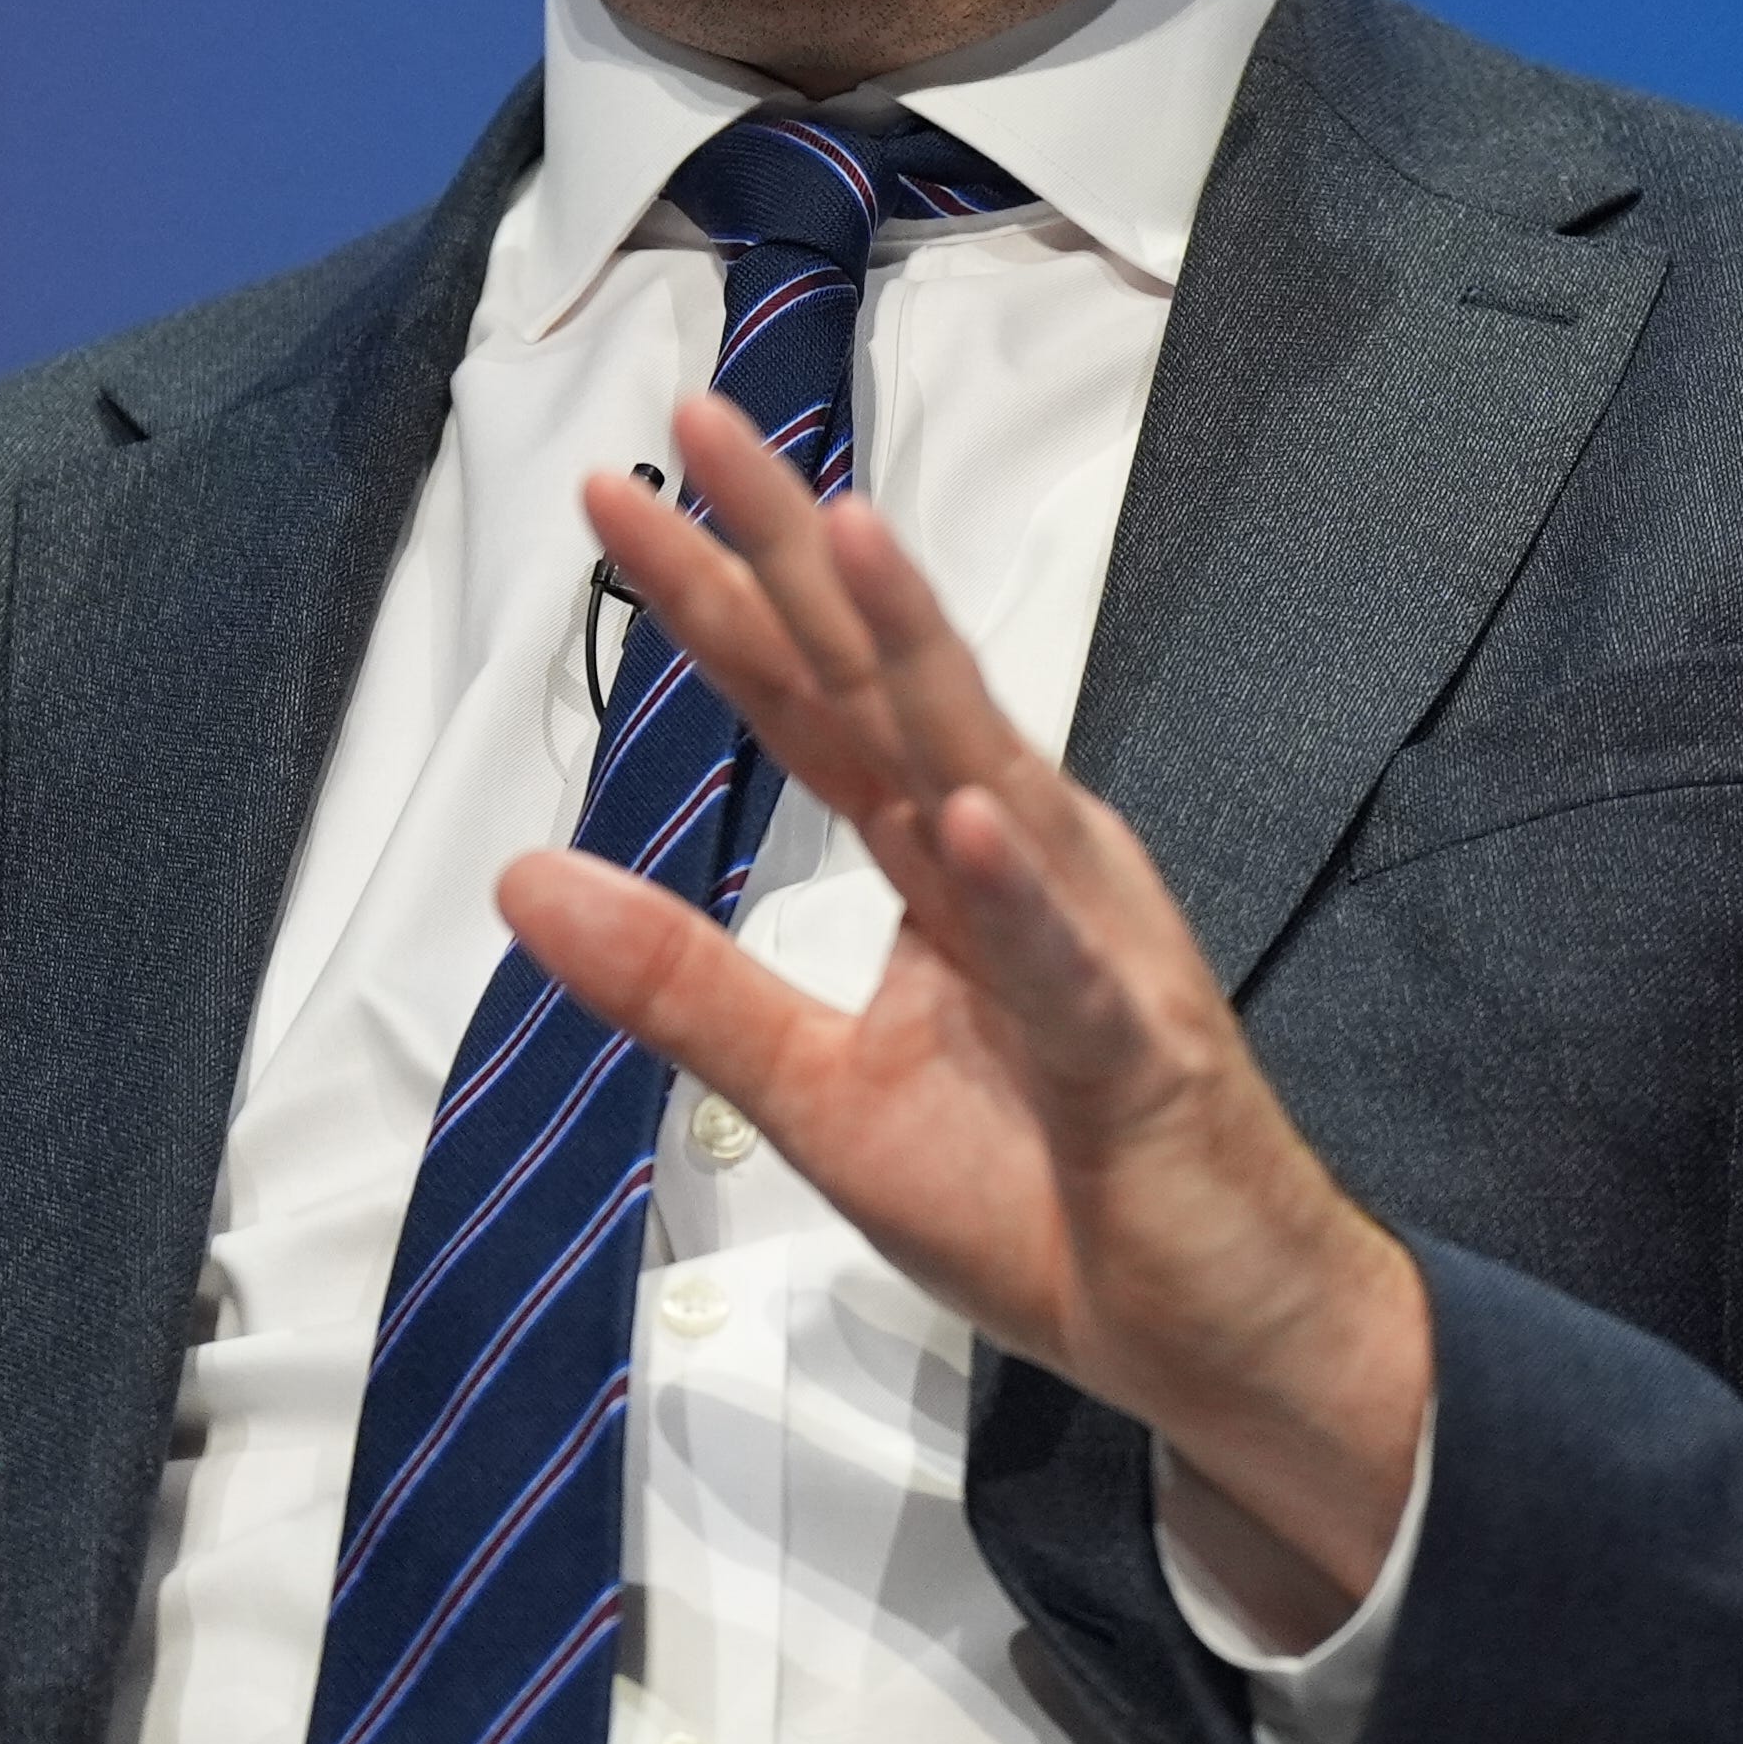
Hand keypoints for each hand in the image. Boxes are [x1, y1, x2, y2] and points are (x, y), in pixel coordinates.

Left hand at [494, 391, 1429, 1640]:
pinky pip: (1062, 968)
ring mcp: (1086, 938)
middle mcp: (1018, 854)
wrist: (1221, 1328)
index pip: (810, 698)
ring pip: (982, 773)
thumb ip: (686, 985)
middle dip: (791, 546)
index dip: (714, 596)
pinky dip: (1013, 899)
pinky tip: (962, 825)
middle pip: (884, 680)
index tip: (618, 488)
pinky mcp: (1132, 1054)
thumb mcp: (820, 1096)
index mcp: (942, 856)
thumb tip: (521, 877)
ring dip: (915, 652)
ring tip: (838, 531)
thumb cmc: (1041, 1195)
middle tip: (702, 415)